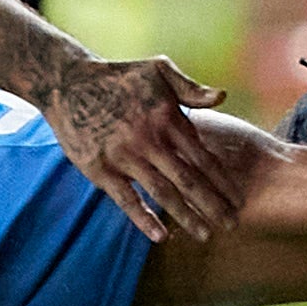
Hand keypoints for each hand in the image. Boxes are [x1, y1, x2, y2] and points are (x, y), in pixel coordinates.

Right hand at [38, 53, 246, 243]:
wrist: (68, 84)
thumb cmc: (118, 76)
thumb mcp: (158, 69)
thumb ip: (191, 87)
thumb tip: (222, 97)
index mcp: (166, 117)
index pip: (202, 156)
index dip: (222, 180)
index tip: (238, 199)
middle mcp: (149, 139)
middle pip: (188, 180)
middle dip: (213, 205)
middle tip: (232, 224)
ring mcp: (124, 156)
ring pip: (163, 193)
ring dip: (186, 217)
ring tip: (205, 235)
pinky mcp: (100, 170)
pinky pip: (127, 200)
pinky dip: (144, 219)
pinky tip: (161, 236)